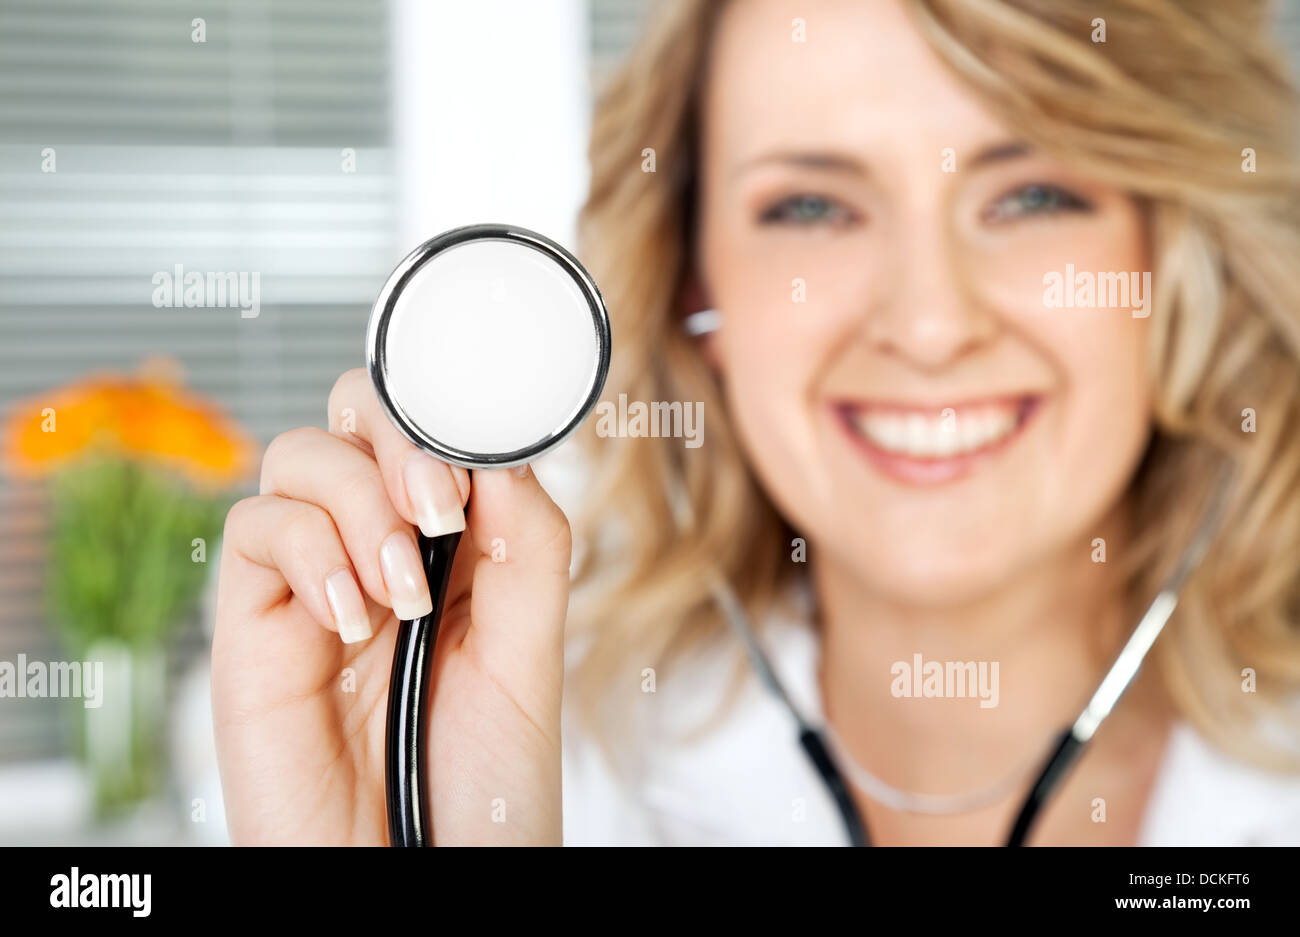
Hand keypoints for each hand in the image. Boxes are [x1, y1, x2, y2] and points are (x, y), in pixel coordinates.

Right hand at [211, 368, 569, 844]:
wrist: (422, 875)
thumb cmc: (484, 785)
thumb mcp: (531, 656)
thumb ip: (525, 549)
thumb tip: (496, 456)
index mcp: (452, 550)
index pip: (431, 434)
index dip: (446, 418)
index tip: (477, 456)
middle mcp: (377, 552)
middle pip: (356, 421)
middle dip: (398, 440)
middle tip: (439, 507)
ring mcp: (313, 582)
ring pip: (301, 459)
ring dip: (360, 505)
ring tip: (400, 595)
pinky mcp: (254, 625)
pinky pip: (256, 530)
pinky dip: (309, 552)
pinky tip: (351, 620)